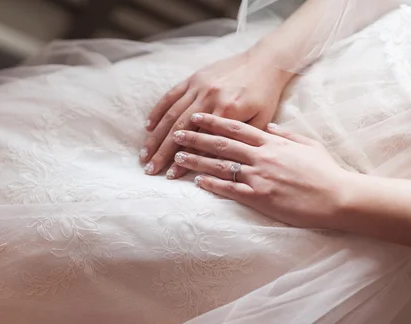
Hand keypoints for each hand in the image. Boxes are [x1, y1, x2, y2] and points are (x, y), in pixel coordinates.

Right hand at [141, 47, 293, 178]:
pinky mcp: (194, 78)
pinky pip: (171, 95)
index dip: (183, 160)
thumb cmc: (265, 94)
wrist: (266, 60)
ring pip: (171, 114)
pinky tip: (148, 126)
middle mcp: (209, 98)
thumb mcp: (260, 120)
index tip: (170, 176)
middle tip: (149, 169)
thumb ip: (239, 140)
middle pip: (179, 130)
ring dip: (156, 136)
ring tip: (144, 154)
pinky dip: (158, 111)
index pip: (199, 142)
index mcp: (227, 111)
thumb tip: (221, 163)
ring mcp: (199, 86)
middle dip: (162, 152)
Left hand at [173, 113, 351, 228]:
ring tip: (177, 158)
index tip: (195, 117)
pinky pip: (230, 190)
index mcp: (273, 142)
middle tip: (176, 134)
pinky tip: (197, 182)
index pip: (236, 128)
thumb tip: (270, 126)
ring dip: (197, 161)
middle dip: (196, 138)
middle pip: (222, 144)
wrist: (338, 197)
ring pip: (221, 166)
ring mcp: (260, 177)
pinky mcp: (260, 198)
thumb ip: (286, 134)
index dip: (213, 121)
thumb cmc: (325, 172)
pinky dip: (212, 185)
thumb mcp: (307, 144)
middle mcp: (262, 156)